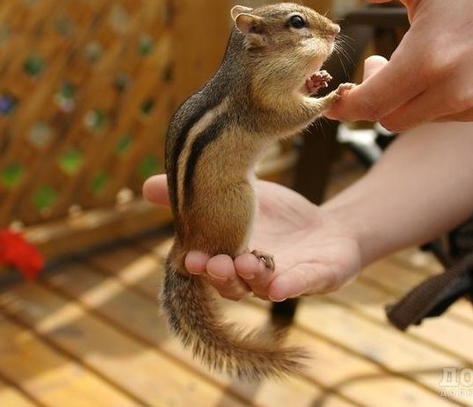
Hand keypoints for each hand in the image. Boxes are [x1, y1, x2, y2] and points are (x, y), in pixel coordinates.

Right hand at [143, 175, 361, 301]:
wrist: (327, 228)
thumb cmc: (277, 216)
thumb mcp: (236, 194)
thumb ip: (198, 192)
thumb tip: (145, 186)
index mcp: (230, 256)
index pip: (210, 265)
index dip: (199, 264)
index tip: (187, 256)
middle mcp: (251, 276)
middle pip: (232, 283)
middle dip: (220, 274)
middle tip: (212, 263)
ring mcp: (282, 280)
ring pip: (262, 286)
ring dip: (251, 277)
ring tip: (244, 261)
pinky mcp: (314, 280)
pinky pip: (300, 287)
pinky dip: (289, 287)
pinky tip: (280, 287)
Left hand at [331, 0, 472, 129]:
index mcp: (429, 58)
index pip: (370, 104)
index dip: (346, 105)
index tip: (337, 98)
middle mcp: (458, 90)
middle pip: (392, 118)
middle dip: (378, 97)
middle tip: (383, 64)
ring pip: (424, 119)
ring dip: (415, 97)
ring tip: (428, 58)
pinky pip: (457, 118)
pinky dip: (448, 101)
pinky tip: (459, 69)